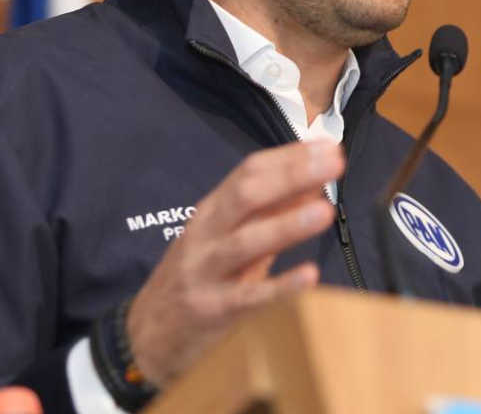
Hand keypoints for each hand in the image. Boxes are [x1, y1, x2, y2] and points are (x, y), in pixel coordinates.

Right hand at [127, 139, 342, 385]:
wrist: (146, 334)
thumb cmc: (198, 277)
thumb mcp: (228, 238)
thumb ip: (269, 212)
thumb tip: (313, 182)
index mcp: (212, 211)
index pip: (249, 172)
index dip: (289, 157)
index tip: (328, 146)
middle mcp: (206, 234)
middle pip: (246, 196)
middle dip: (291, 176)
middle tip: (333, 163)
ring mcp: (205, 272)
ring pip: (244, 243)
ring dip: (286, 225)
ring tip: (324, 211)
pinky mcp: (212, 311)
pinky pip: (248, 298)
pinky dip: (280, 287)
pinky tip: (310, 276)